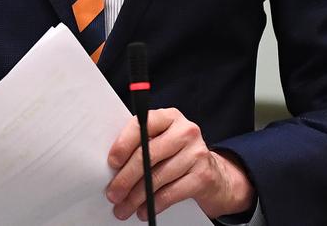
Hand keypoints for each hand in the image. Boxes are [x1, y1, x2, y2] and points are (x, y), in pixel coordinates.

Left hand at [106, 108, 254, 220]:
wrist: (215, 174)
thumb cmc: (178, 156)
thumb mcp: (161, 141)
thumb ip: (142, 144)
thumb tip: (113, 166)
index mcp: (169, 116)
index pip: (143, 125)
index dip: (124, 144)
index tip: (112, 162)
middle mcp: (185, 130)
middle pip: (149, 154)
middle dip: (126, 177)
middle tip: (113, 194)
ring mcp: (196, 152)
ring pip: (158, 177)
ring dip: (136, 196)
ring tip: (124, 207)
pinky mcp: (203, 175)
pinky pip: (171, 193)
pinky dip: (154, 204)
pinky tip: (144, 210)